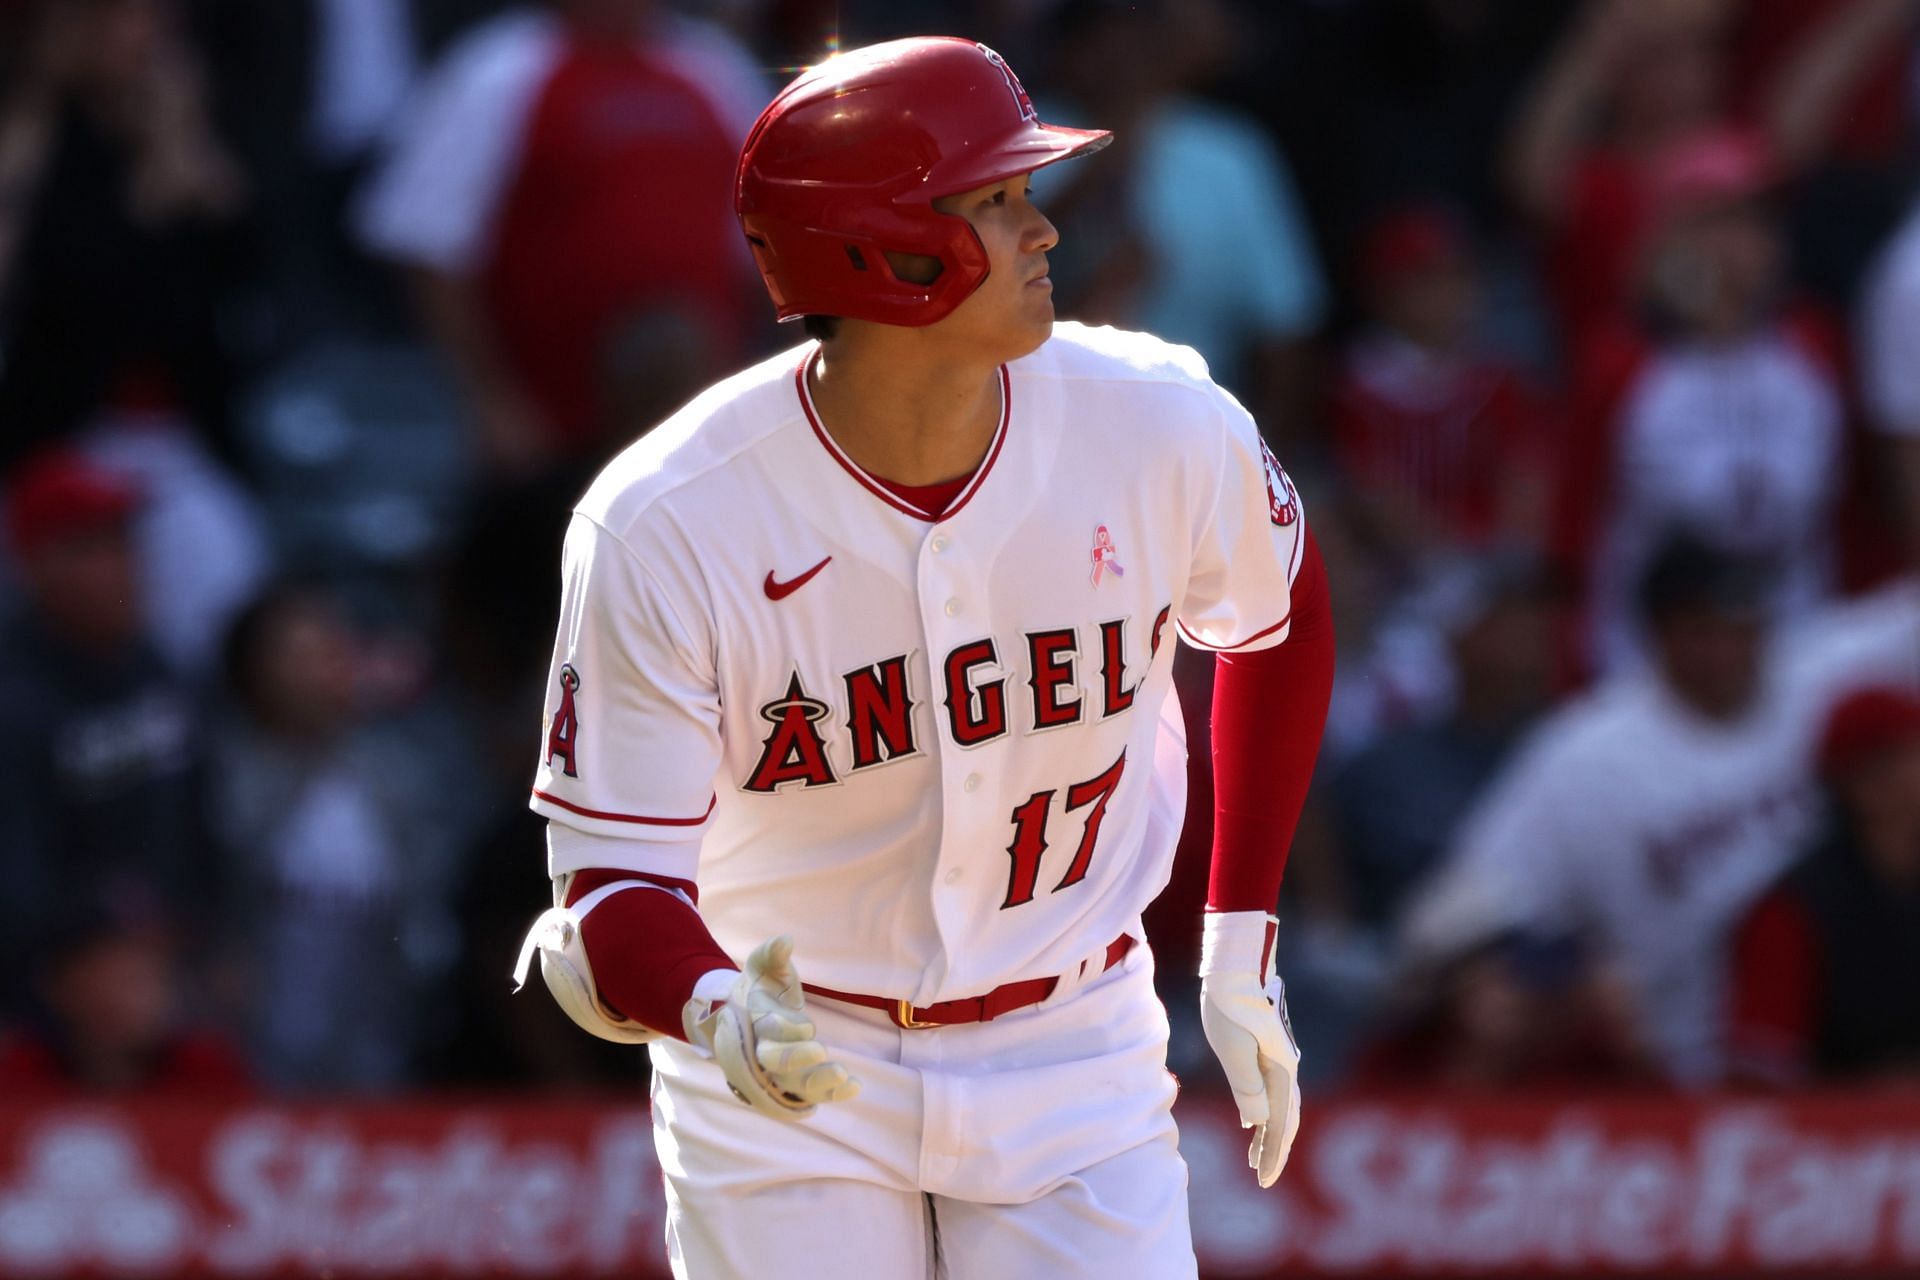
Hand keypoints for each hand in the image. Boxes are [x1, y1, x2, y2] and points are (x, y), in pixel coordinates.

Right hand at [684, 936, 859, 1120]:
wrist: (743, 1018)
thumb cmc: (758, 988)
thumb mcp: (761, 967)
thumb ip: (771, 954)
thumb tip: (786, 939)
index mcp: (753, 1023)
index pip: (765, 1032)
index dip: (784, 1031)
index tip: (807, 1027)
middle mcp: (762, 1052)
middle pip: (775, 1064)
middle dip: (796, 1059)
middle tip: (821, 1050)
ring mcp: (778, 1072)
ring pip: (794, 1086)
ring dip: (819, 1085)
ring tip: (845, 1077)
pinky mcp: (794, 1082)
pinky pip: (811, 1095)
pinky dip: (832, 1094)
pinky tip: (855, 1087)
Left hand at [1199, 911, 1301, 1187]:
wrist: (1236, 967)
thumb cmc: (1229, 1006)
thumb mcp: (1233, 1049)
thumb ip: (1247, 1087)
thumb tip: (1256, 1122)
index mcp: (1280, 1071)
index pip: (1280, 1124)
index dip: (1272, 1155)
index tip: (1262, 1181)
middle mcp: (1285, 1068)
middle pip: (1285, 1120)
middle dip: (1274, 1150)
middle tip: (1261, 1177)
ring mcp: (1279, 1060)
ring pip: (1280, 1107)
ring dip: (1270, 1134)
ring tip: (1254, 1158)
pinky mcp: (1268, 1053)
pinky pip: (1271, 1092)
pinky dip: (1264, 1113)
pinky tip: (1251, 1122)